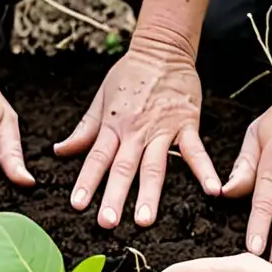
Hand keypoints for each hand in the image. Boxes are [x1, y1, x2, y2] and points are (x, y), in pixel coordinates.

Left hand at [54, 44, 220, 228]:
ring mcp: (163, 129)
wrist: (163, 49)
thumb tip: (60, 151)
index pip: (96, 158)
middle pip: (123, 168)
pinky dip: (204, 171)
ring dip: (149, 194)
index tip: (78, 206)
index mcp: (113, 126)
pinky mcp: (187, 125)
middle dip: (114, 196)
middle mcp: (136, 132)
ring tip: (145, 220)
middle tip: (107, 223)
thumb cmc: (129, 74)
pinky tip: (212, 192)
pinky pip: (195, 152)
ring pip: (154, 166)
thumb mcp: (100, 99)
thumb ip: (83, 130)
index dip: (86, 182)